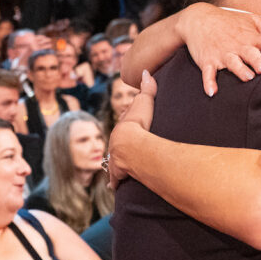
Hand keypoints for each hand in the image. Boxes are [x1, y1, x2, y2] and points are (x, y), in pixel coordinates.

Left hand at [107, 70, 155, 187]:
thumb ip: (147, 88)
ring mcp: (116, 159)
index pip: (124, 125)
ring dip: (113, 167)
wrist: (131, 146)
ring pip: (113, 163)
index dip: (127, 125)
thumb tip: (146, 71)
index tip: (128, 126)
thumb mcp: (144, 103)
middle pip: (115, 145)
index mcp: (122, 128)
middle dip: (117, 147)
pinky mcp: (119, 174)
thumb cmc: (139, 125)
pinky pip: (116, 179)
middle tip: (119, 150)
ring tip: (113, 173)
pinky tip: (113, 188)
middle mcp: (116, 144)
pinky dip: (115, 183)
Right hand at [179, 4, 260, 96]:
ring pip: (232, 63)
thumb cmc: (229, 22)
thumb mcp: (250, 19)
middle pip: (250, 53)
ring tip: (248, 77)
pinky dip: (208, 82)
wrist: (198, 19)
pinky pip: (208, 73)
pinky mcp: (208, 61)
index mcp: (250, 37)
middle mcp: (238, 46)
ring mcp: (222, 53)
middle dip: (257, 60)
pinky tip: (211, 92)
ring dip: (240, 70)